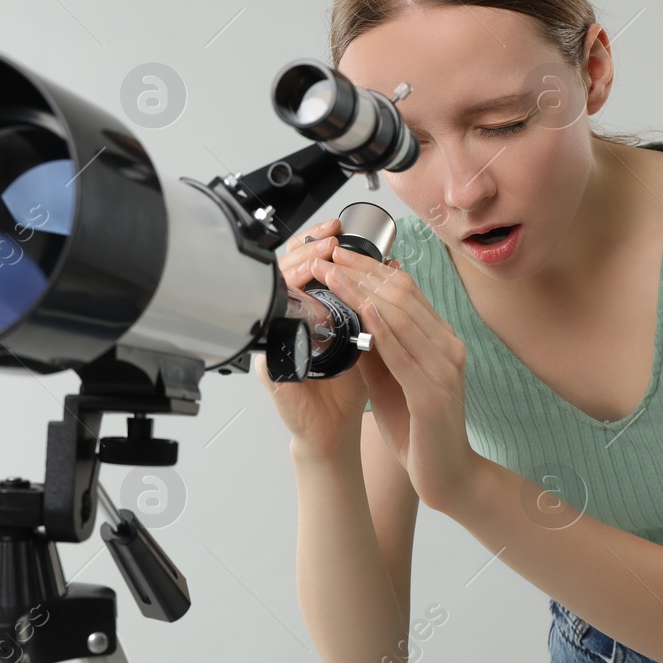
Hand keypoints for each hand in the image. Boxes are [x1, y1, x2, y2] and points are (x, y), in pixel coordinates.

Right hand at [255, 218, 368, 456]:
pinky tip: (308, 297)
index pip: (303, 268)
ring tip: (321, 256)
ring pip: (275, 293)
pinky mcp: (270, 366)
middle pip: (283, 271)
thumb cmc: (347, 388)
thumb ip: (370, 306)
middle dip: (307, 251)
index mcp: (306, 314)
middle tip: (329, 238)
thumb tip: (391, 267)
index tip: (337, 230)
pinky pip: (274, 331)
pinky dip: (291, 311)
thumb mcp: (365, 337)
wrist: (335, 432)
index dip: (316, 244)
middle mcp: (285, 324)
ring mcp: (274, 343)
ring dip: (297, 271)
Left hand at [306, 247, 476, 510]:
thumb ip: (375, 347)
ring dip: (362, 292)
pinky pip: (405, 354)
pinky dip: (383, 329)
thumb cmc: (416, 427)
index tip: (339, 253)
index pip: (405, 290)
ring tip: (332, 275)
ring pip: (401, 316)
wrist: (446, 474)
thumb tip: (344, 315)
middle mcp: (448, 347)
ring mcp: (445, 369)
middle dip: (361, 271)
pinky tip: (363, 312)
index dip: (370, 268)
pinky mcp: (433, 394)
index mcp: (440, 340)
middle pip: (402, 294)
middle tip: (328, 254)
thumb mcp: (389, 378)